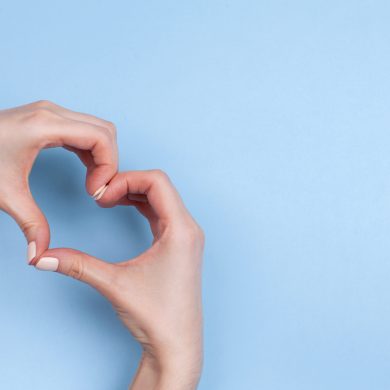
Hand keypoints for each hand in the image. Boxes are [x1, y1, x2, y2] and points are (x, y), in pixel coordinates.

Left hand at [0, 100, 117, 262]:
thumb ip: (30, 223)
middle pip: (105, 131)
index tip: (96, 191)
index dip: (108, 166)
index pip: (101, 137)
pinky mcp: (48, 119)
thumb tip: (39, 255)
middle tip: (98, 189)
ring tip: (93, 182)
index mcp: (45, 125)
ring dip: (102, 156)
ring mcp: (50, 113)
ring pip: (98, 129)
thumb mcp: (5, 194)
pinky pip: (84, 130)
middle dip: (109, 162)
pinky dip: (92, 151)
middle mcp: (52, 113)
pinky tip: (86, 170)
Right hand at [33, 170, 204, 389]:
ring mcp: (186, 236)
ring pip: (161, 199)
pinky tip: (124, 209)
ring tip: (108, 200)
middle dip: (128, 184)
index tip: (101, 195)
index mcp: (181, 229)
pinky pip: (162, 213)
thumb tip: (43, 257)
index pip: (157, 181)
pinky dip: (142, 206)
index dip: (126, 179)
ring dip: (134, 194)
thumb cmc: (157, 315)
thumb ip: (78, 265)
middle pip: (159, 186)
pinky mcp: (180, 245)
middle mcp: (188, 228)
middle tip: (101, 196)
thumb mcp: (114, 284)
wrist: (176, 344)